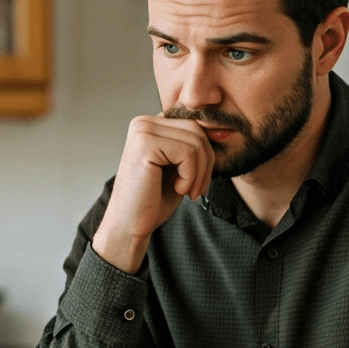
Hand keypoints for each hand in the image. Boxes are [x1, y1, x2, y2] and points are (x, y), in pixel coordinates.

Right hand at [92, 115, 212, 272]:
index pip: (194, 126)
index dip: (205, 155)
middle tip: (197, 190)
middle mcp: (143, 122)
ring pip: (196, 141)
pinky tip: (178, 189)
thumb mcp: (178, 168)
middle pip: (197, 130)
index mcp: (151, 125)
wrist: (129, 225)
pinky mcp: (145, 144)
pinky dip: (190, 176)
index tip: (198, 182)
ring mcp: (142, 131)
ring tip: (188, 191)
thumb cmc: (153, 200)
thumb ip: (191, 147)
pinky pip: (188, 153)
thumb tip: (218, 131)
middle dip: (206, 163)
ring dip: (200, 172)